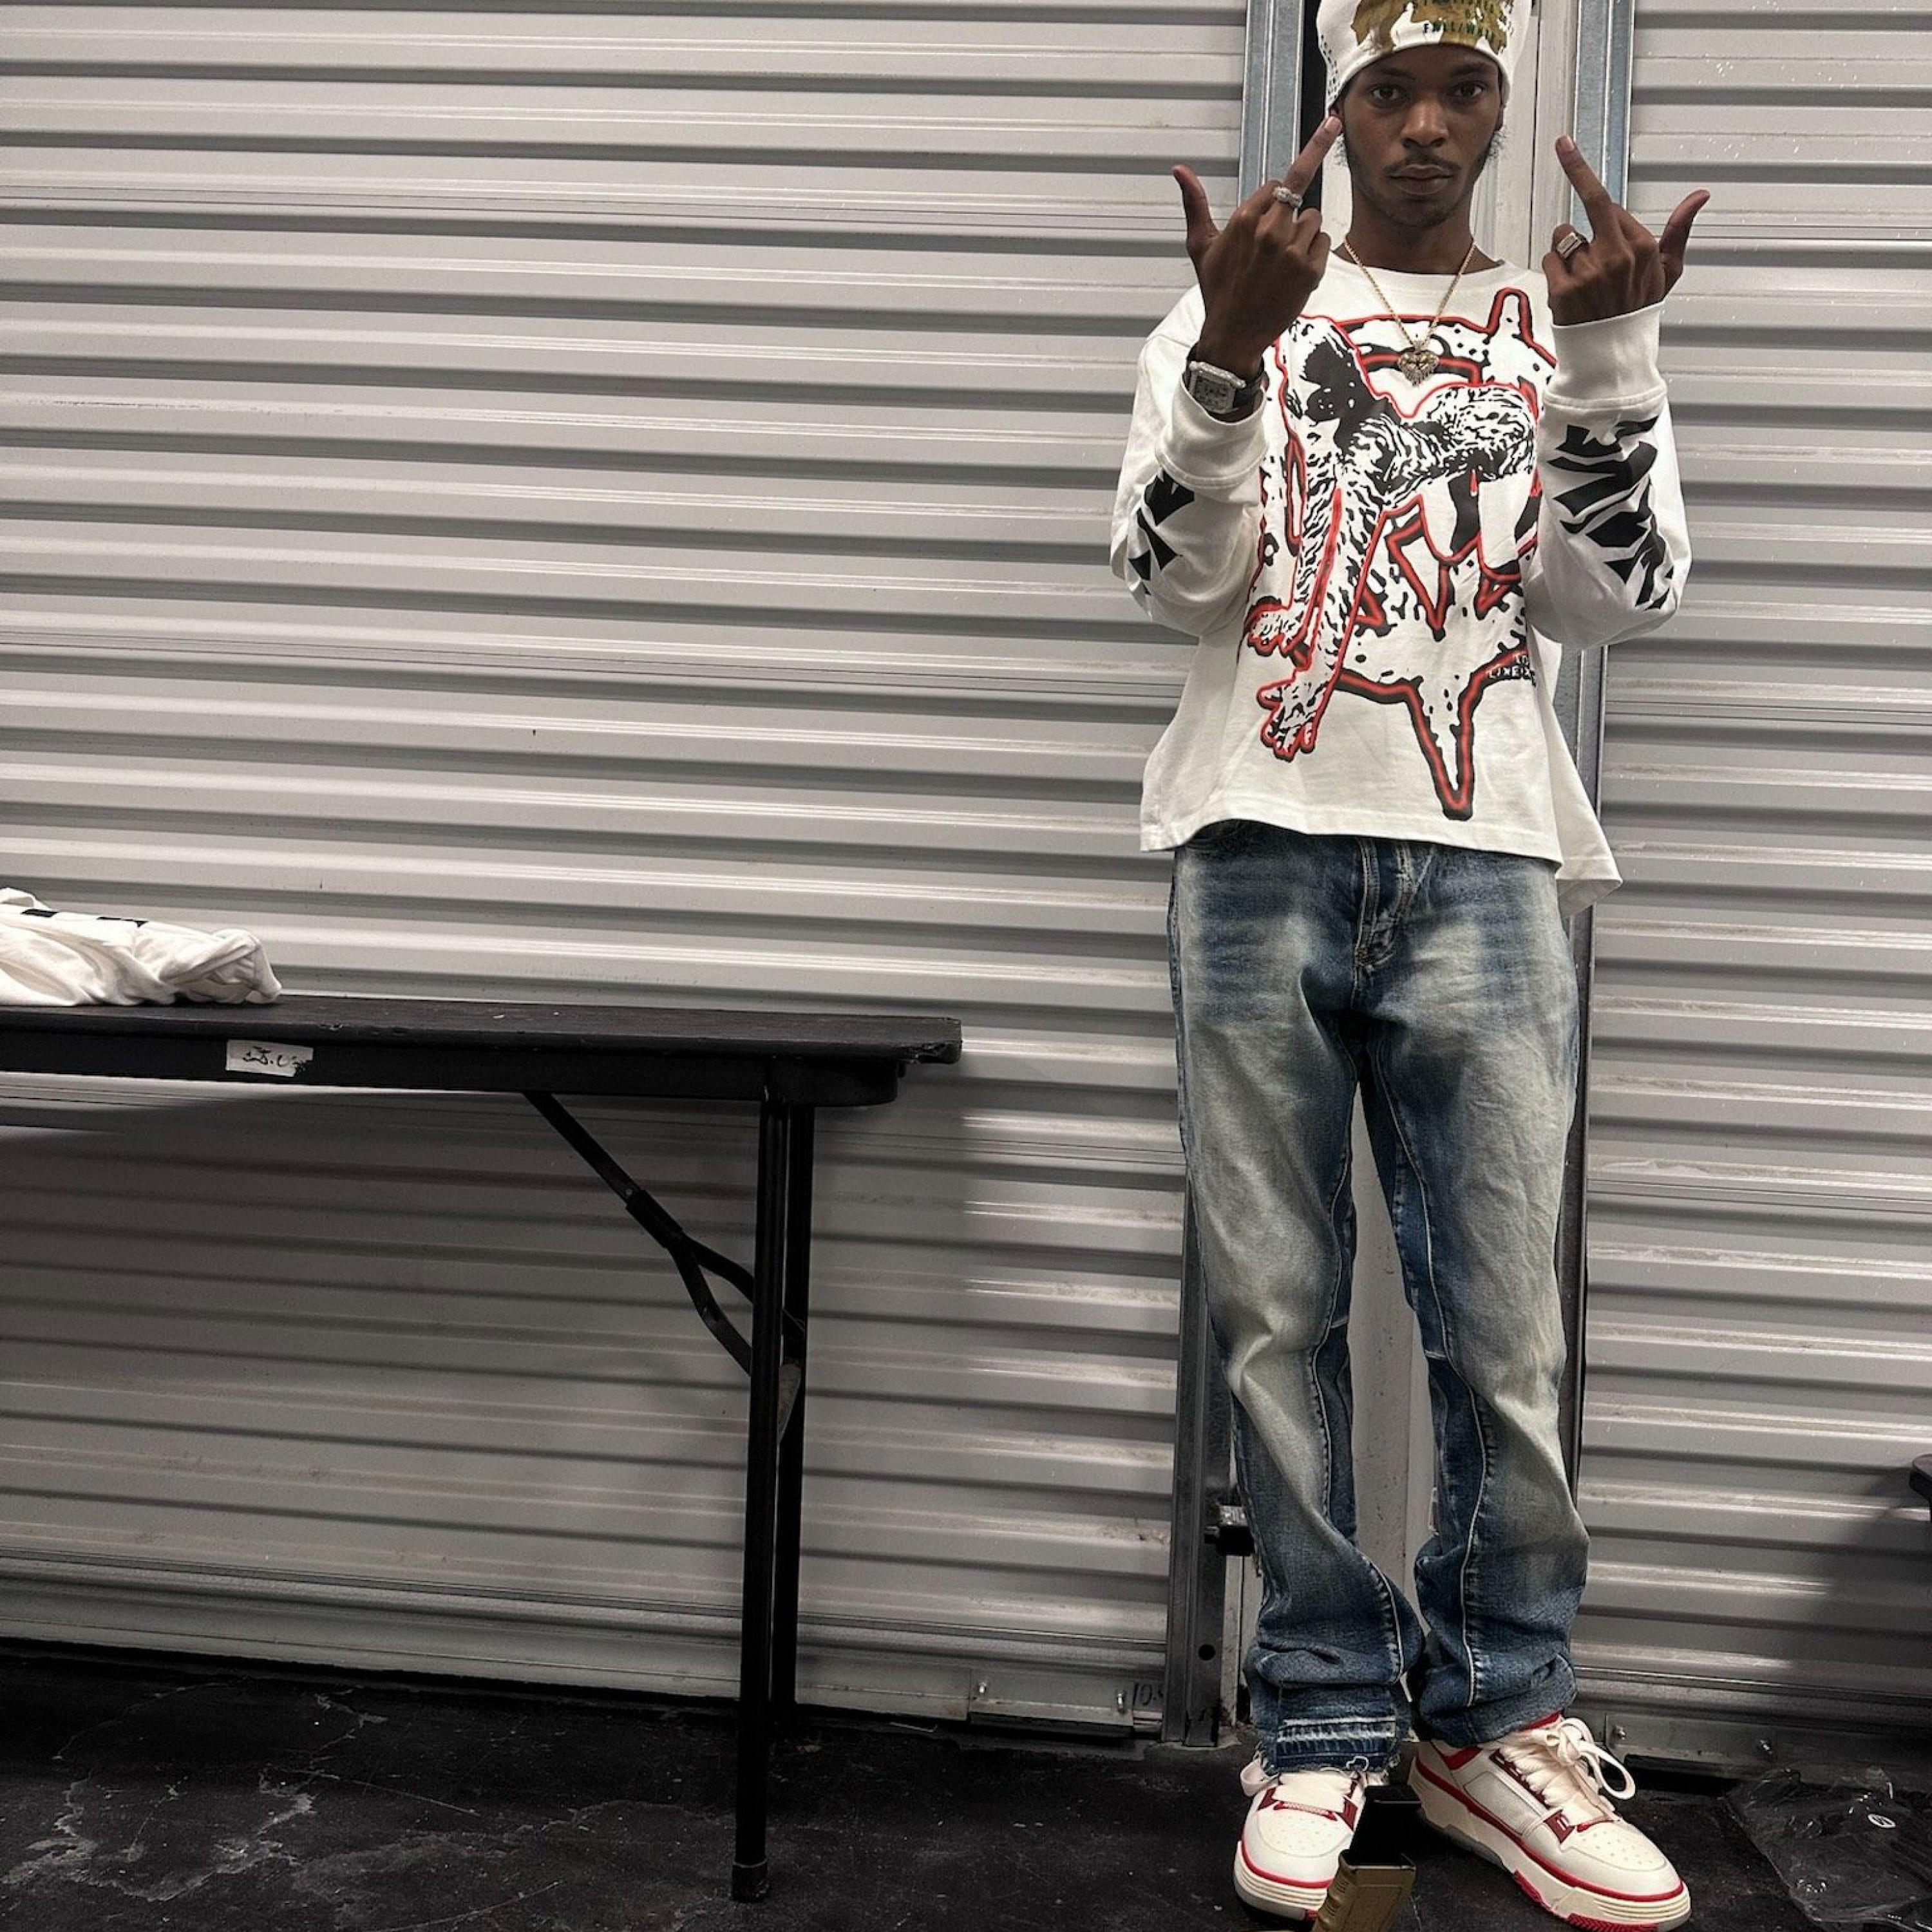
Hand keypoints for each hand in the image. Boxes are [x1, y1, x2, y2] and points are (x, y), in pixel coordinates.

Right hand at [1174, 113, 1343, 376]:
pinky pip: (1324, 241)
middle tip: (1278, 240)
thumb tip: (1180, 170)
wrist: (1233, 335)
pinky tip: (1294, 271)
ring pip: (1314, 218)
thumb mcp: (1200, 245)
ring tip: (1282, 260)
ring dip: (1303, 234)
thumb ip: (1194, 202)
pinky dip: (1314, 254)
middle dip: (1289, 214)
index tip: (1267, 218)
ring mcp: (1292, 251)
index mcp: (1244, 219)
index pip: (1276, 185)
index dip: (1271, 203)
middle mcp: (1270, 231)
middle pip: (1298, 195)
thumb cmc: (1217, 291)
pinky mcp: (1309, 270)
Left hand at [1546, 133, 1708, 323]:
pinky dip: (1555, 270)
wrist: (1613, 353)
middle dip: (1576, 170)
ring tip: (1583, 277)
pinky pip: (1550, 258)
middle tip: (1562, 142)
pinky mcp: (1564, 288)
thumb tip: (1701, 196)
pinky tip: (1569, 289)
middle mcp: (1619, 255)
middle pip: (1591, 203)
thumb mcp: (1669, 271)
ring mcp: (1591, 272)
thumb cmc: (1639, 309)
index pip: (1611, 206)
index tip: (1572, 147)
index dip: (1598, 202)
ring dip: (1567, 250)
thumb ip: (1681, 230)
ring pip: (1565, 236)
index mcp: (1644, 246)